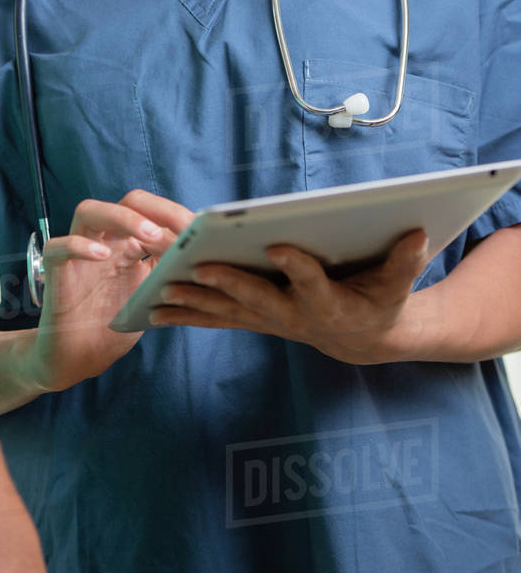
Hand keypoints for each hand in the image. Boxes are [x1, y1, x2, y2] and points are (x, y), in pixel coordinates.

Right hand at [28, 190, 192, 392]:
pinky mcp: (55, 272)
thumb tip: (203, 255)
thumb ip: (169, 274)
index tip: (201, 229)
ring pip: (89, 211)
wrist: (79, 358)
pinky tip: (101, 256)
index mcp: (129, 244)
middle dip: (155, 209)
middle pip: (125, 202)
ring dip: (122, 217)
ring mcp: (77, 253)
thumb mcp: (150, 298)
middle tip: (181, 228)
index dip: (176, 216)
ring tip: (148, 235)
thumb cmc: (114, 326)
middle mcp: (104, 241)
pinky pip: (58, 247)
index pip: (152, 212)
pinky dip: (78, 246)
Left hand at [148, 229, 430, 364]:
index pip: (313, 282)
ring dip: (193, 304)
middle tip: (196, 268)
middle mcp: (295, 316)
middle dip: (226, 283)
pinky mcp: (255, 321)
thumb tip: (419, 232)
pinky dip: (187, 315)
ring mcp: (271, 321)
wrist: (365, 341)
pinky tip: (154, 310)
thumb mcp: (399, 283)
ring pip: (228, 312)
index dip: (298, 266)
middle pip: (257, 299)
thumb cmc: (383, 302)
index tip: (279, 245)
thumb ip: (406, 260)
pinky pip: (216, 319)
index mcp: (330, 303)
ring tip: (159, 294)